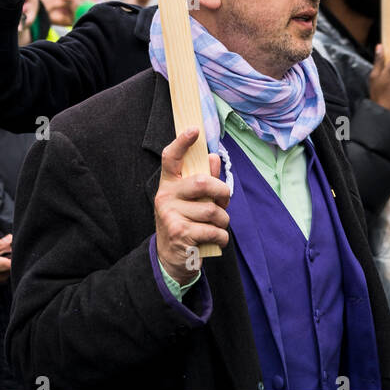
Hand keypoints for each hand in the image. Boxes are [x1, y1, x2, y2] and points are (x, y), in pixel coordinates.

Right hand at [0, 235, 12, 293]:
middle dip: (9, 253)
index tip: (11, 243)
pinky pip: (3, 271)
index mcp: (2, 266)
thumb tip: (10, 238)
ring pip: (9, 266)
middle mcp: (4, 276)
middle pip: (14, 261)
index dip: (16, 248)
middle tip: (0, 248)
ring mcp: (1, 281)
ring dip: (4, 259)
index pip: (18, 256)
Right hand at [154, 127, 229, 284]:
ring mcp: (170, 216)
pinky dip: (222, 237)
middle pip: (203, 183)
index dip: (182, 142)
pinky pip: (214, 230)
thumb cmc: (185, 222)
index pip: (171, 157)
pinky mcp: (180, 234)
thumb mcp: (191, 200)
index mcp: (168, 184)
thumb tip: (213, 157)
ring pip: (213, 210)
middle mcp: (165, 197)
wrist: (171, 259)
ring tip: (218, 225)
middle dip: (222, 192)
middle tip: (224, 201)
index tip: (195, 130)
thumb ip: (203, 179)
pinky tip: (217, 240)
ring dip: (224, 220)